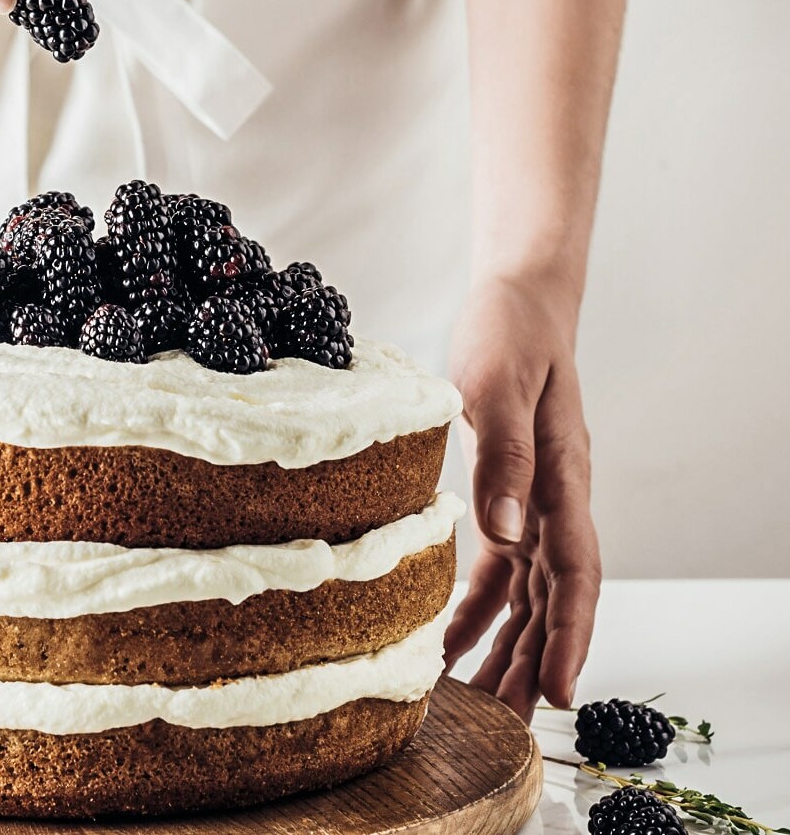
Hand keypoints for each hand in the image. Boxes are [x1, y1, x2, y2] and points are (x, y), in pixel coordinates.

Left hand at [442, 272, 600, 719]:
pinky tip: (451, 641)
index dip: (572, 638)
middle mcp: (556, 502)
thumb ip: (502, 459)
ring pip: (529, 594)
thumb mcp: (496, 387)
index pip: (576, 577)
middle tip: (510, 727)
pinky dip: (479, 607)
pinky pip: (501, 568)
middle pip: (555, 602)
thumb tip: (505, 534)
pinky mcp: (509, 494)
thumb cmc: (510, 335)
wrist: (517, 301)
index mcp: (563, 480)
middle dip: (537, 664)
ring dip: (508, 645)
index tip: (562, 695)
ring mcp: (536, 502)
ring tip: (480, 704)